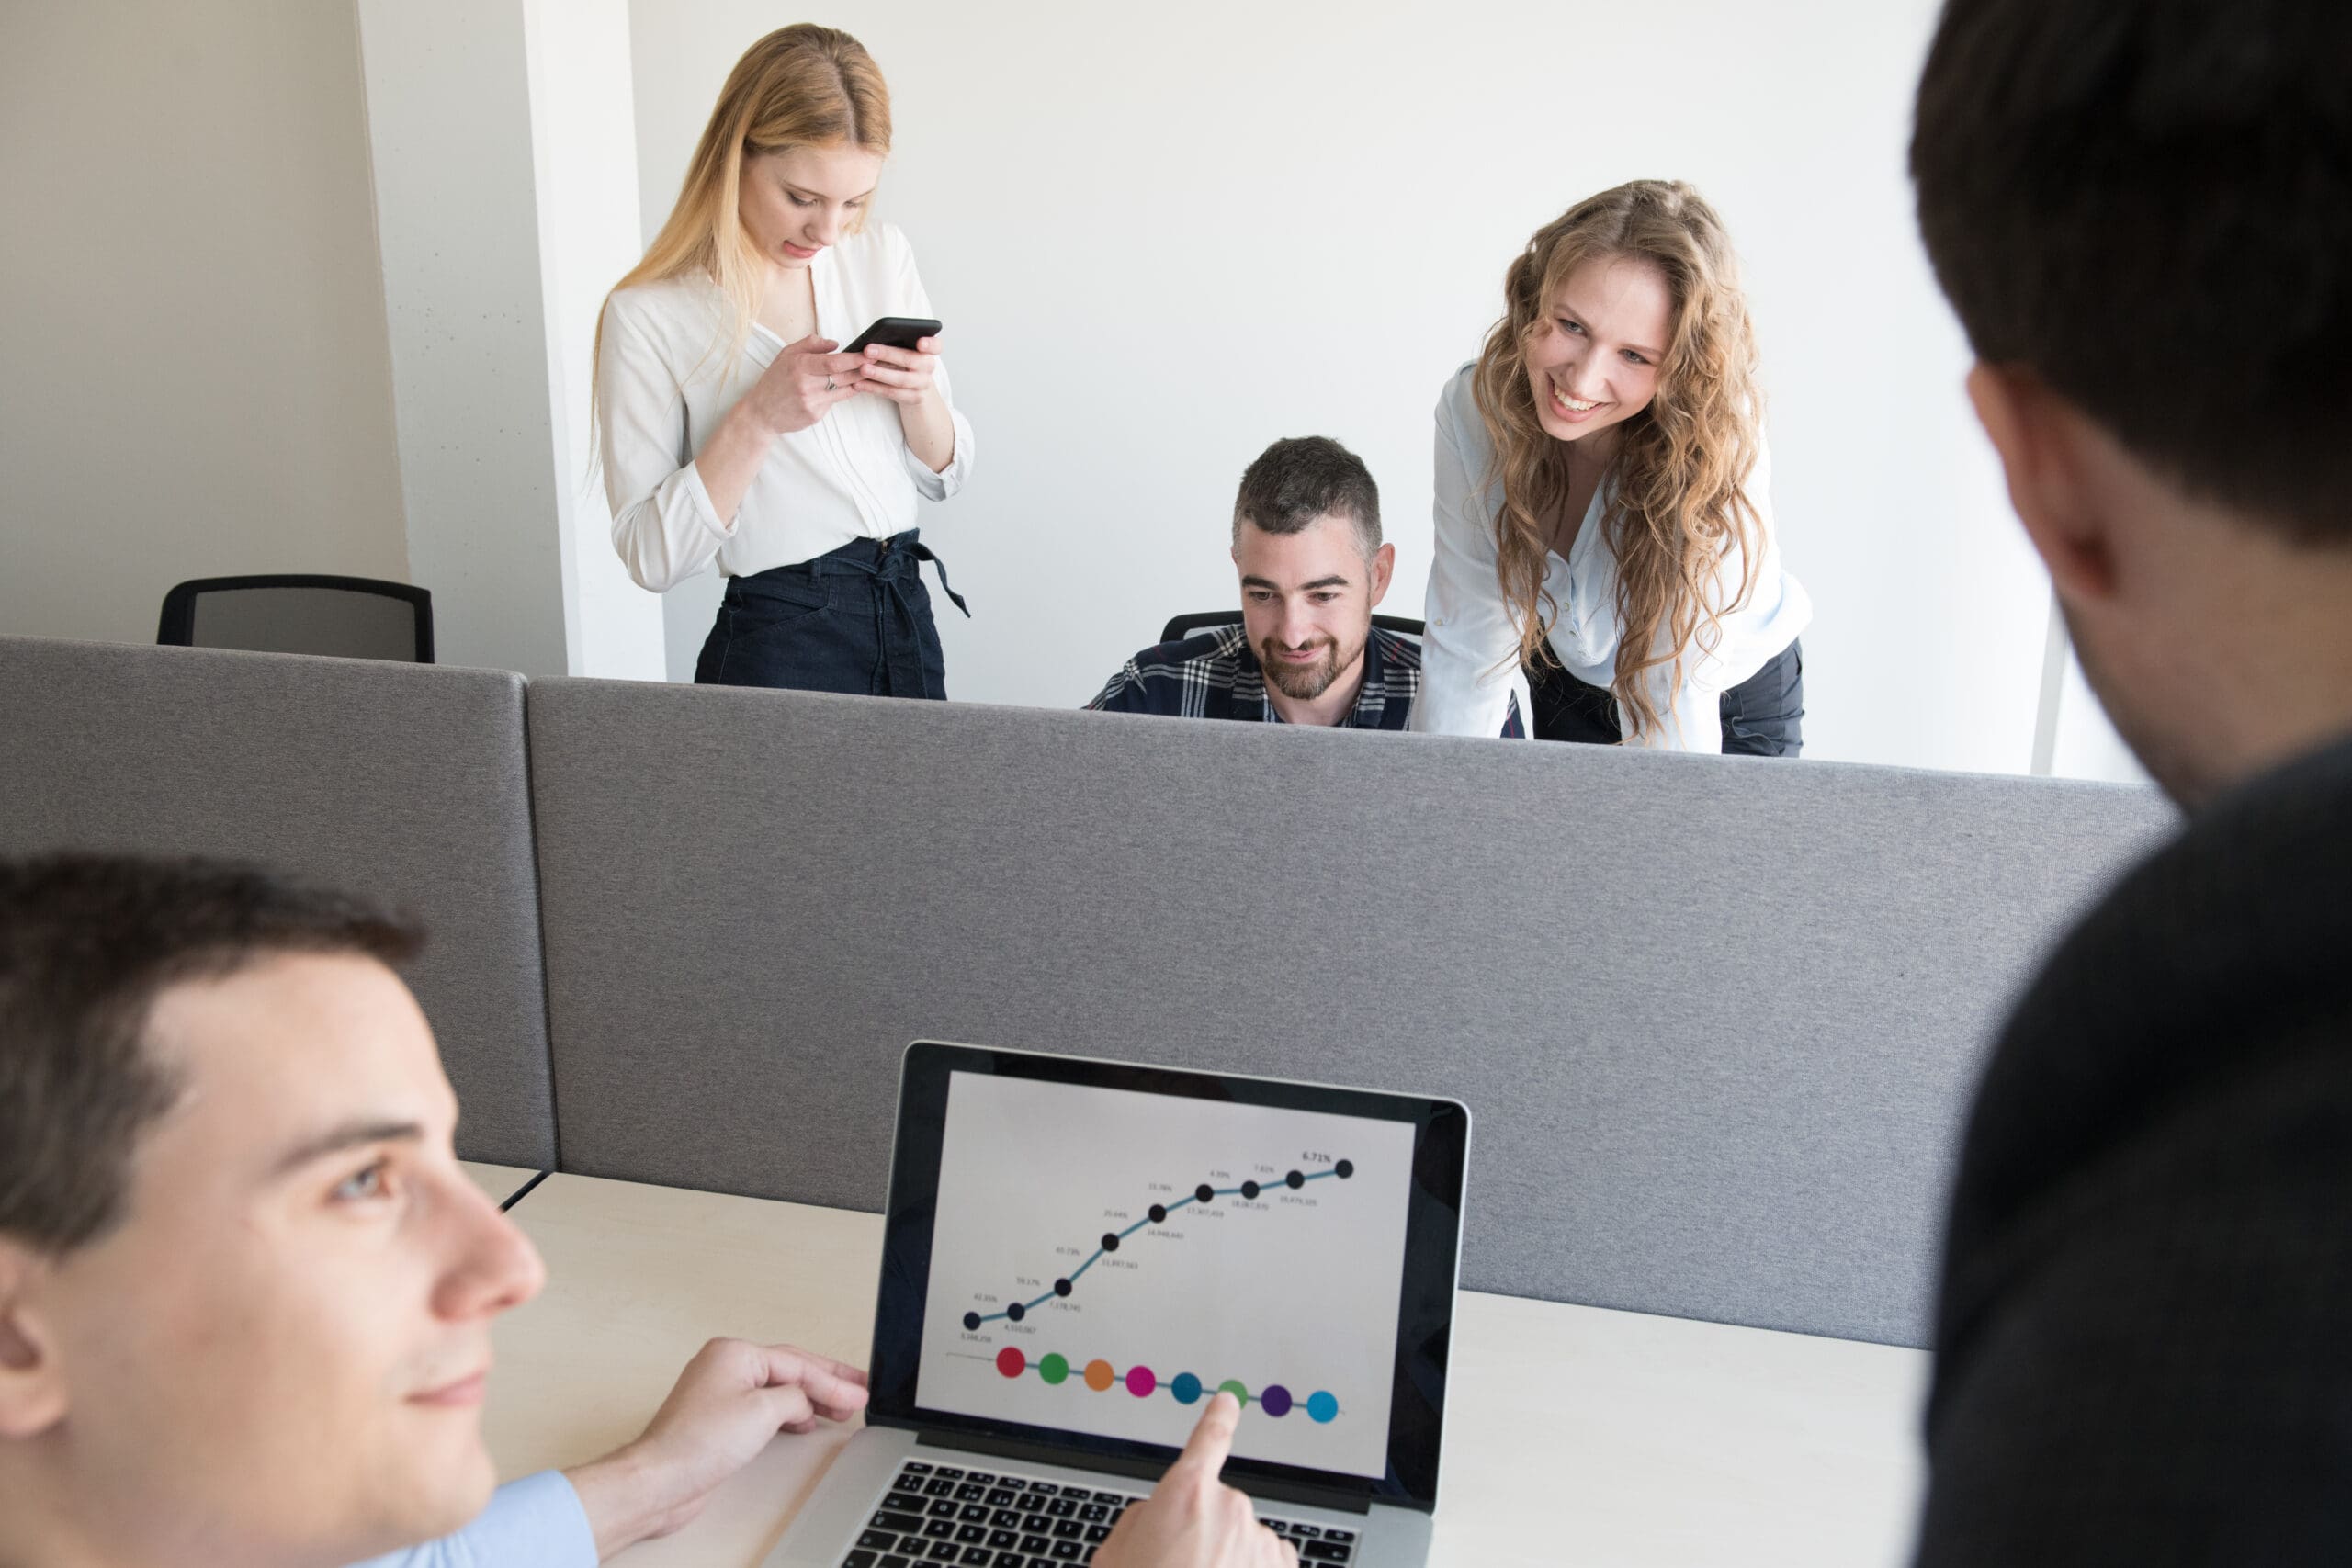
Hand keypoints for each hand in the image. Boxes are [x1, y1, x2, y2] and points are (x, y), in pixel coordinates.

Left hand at [564, 1338, 869, 1555]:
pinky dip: (790, 1413)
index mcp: (734, 1353)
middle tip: (858, 1389)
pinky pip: (765, 1408)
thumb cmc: (696, 1443)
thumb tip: (807, 1401)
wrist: (662, 1480)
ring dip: (811, 1398)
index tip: (858, 1393)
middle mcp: (726, 1367)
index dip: (832, 1380)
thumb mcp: (762, 1411)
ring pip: (779, 1389)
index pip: (796, 1363)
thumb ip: (795, 1398)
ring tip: (840, 1407)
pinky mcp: (720, 1421)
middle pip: (789, 1370)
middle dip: (827, 1382)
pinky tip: (805, 1421)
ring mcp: (722, 1394)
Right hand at [741, 336, 869, 434]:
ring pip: (843, 390)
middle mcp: (806, 385)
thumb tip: (835, 343)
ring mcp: (811, 402)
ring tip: (869, 373)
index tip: (868, 353)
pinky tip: (847, 386)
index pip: (833, 362)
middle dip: (862, 369)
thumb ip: (811, 345)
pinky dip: (841, 393)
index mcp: (799, 366)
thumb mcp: (786, 355)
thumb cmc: (774, 380)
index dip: (853, 359)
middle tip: (878, 362)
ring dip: (857, 381)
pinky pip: (834, 401)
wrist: (761, 413)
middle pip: (842, 376)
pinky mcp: (815, 415)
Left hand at [854, 337, 942, 405]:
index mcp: (927, 352)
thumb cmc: (905, 365)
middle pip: (911, 360)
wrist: (917, 391)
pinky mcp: (914, 398)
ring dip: (880, 374)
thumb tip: (872, 341)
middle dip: (888, 354)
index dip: (929, 344)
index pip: (935, 346)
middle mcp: (928, 367)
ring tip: (862, 369)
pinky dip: (875, 388)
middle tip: (867, 350)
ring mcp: (923, 384)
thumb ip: (897, 345)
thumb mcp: (905, 353)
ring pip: (902, 380)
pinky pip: (893, 393)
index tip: (920, 342)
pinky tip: (860, 384)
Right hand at [1095, 1394, 1296, 1567]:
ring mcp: (1260, 1542)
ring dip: (1231, 1561)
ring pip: (1246, 1541)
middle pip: (1219, 1509)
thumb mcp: (1116, 1554)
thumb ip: (1144, 1520)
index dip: (1218, 1420)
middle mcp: (1230, 1508)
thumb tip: (1162, 1515)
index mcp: (1185, 1492)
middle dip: (1204, 1534)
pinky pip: (1270, 1563)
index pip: (1207, 1441)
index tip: (1229, 1402)